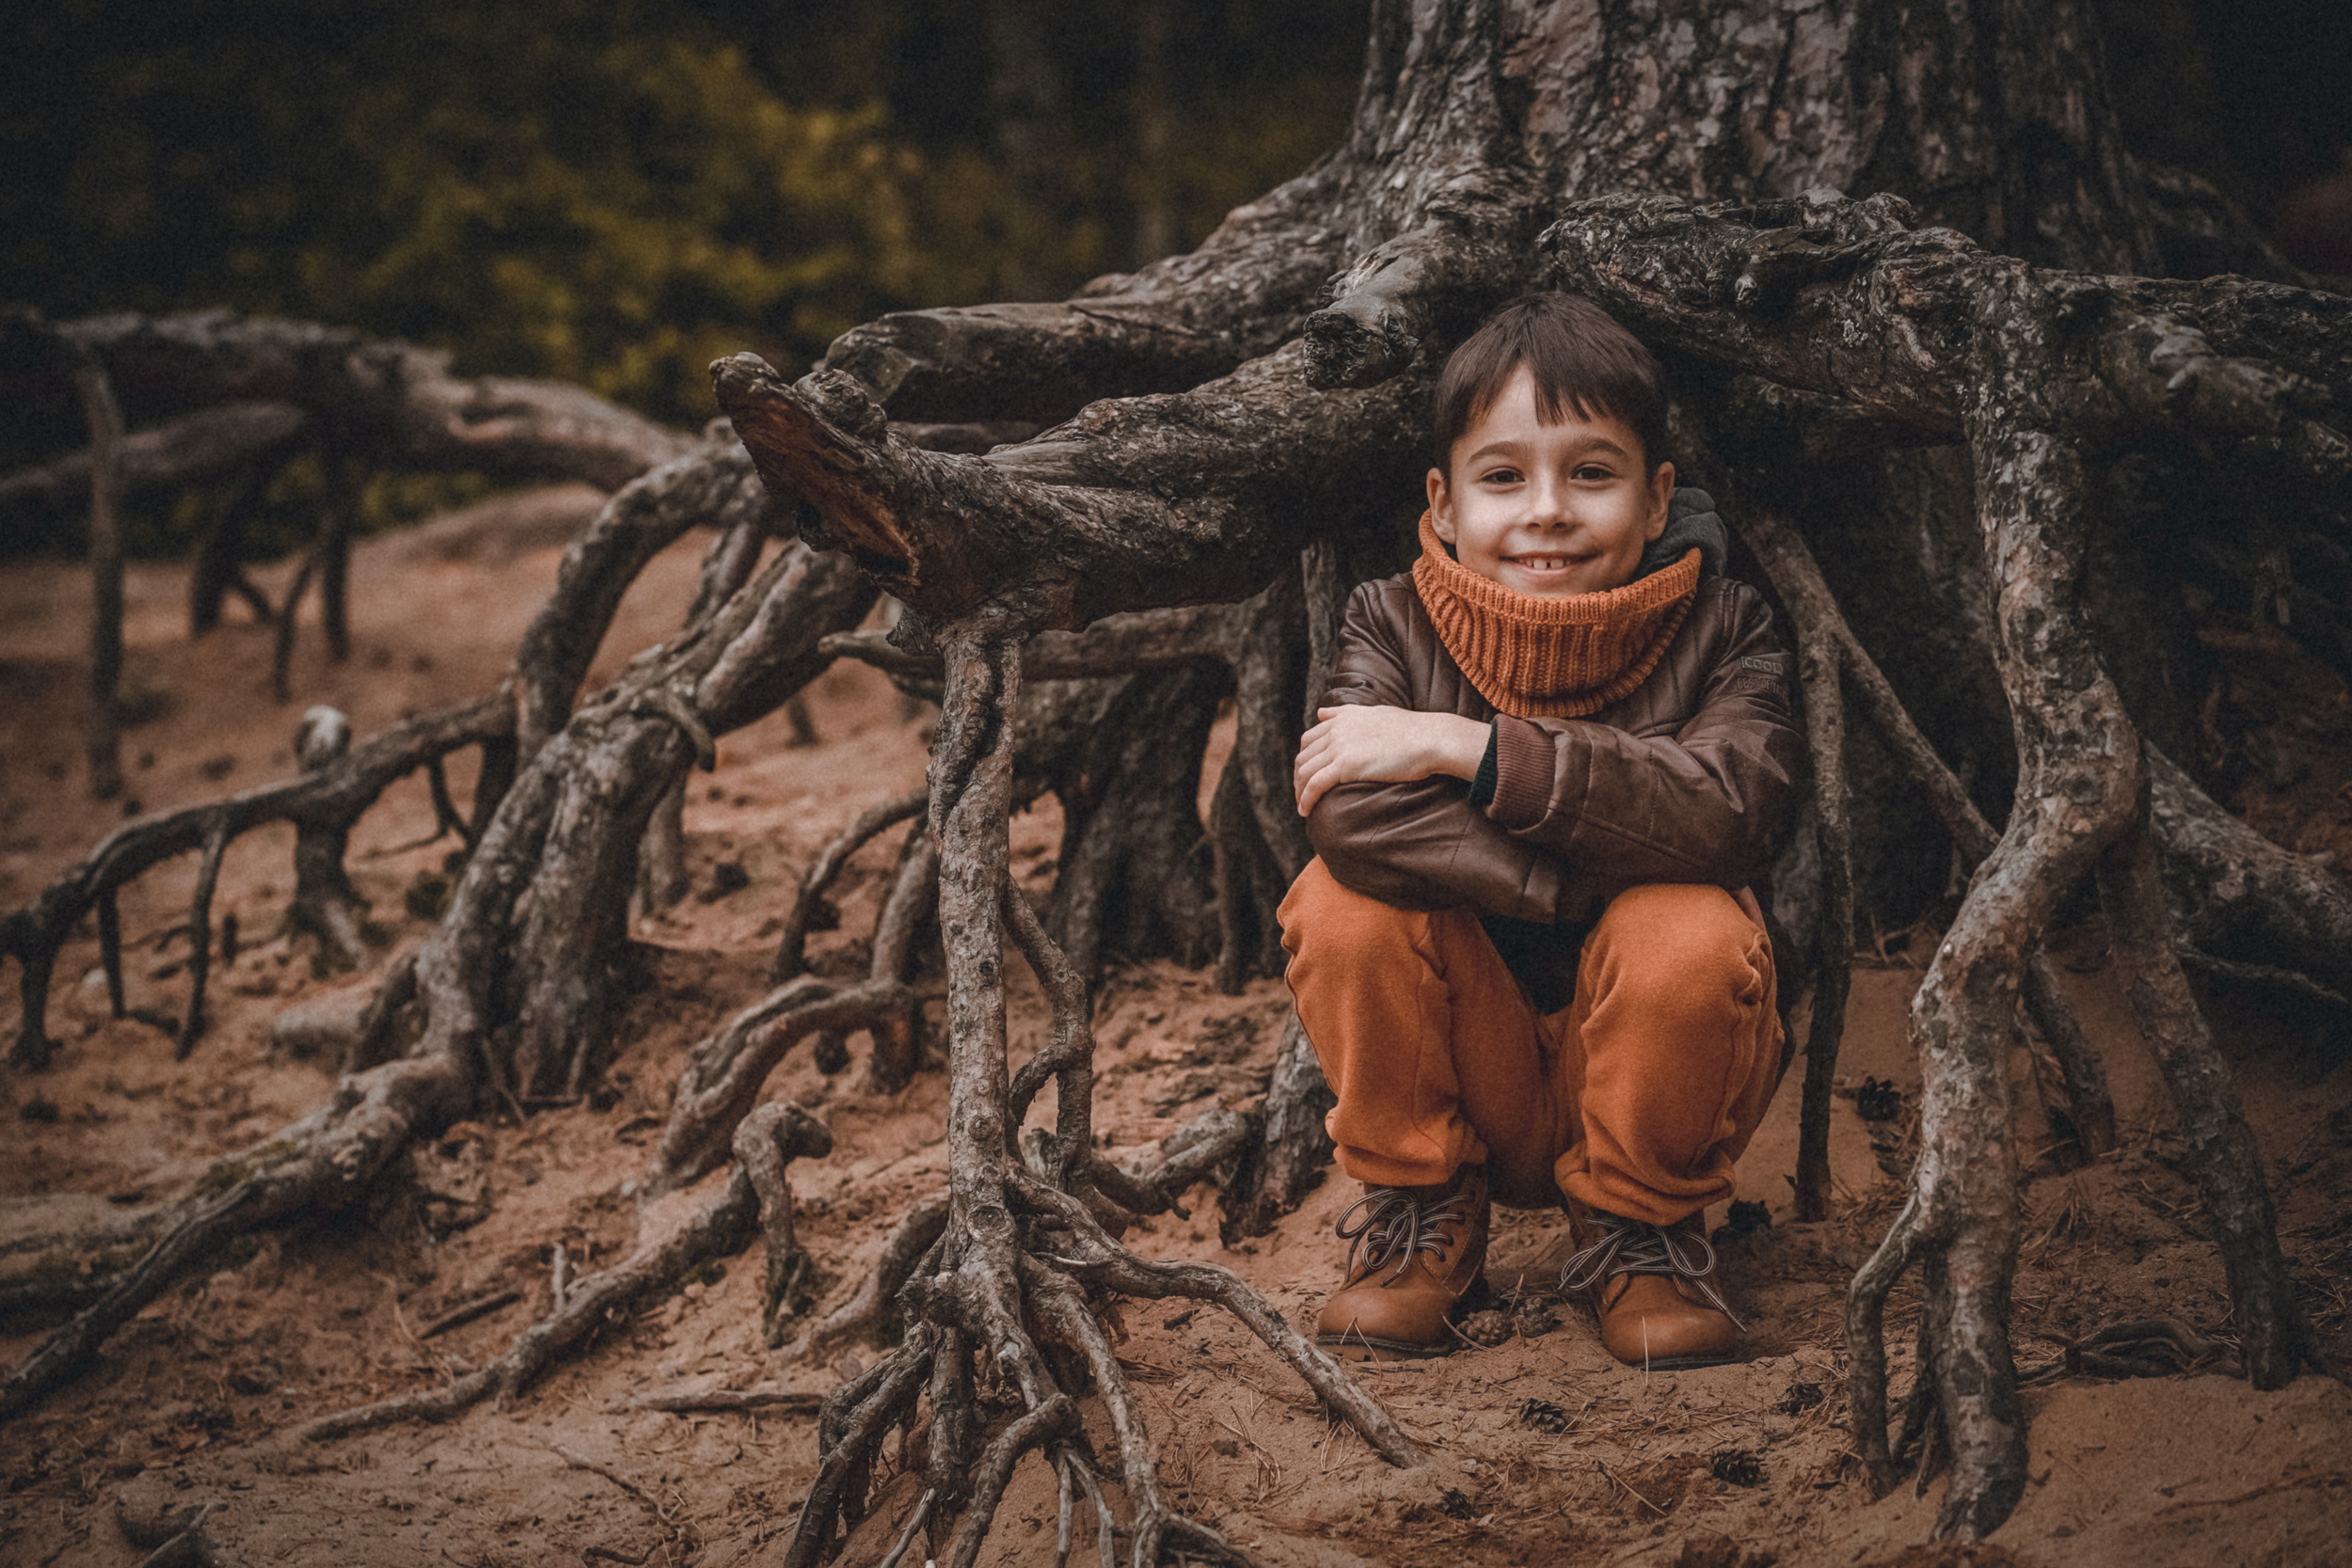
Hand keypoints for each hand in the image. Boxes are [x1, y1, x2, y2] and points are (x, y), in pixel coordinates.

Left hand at [1293, 705, 1489, 816]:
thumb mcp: (1374, 713)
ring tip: (1303, 806)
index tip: (1307, 776)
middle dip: (1298, 778)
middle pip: (1304, 757)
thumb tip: (1321, 712)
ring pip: (1305, 772)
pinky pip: (1315, 785)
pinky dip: (1306, 799)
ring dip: (1299, 791)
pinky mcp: (1346, 765)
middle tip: (1302, 795)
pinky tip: (1306, 811)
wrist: (1430, 739)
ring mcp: (1340, 747)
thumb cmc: (1411, 730)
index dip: (1305, 759)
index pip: (1309, 739)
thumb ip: (1346, 713)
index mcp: (1343, 718)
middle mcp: (1336, 730)